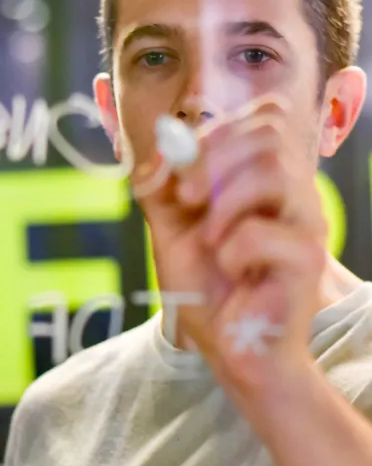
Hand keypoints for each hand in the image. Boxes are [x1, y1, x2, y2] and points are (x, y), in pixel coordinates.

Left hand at [137, 94, 327, 387]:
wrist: (228, 348)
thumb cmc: (206, 290)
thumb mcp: (170, 230)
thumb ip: (161, 188)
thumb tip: (158, 150)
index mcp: (265, 178)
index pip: (264, 116)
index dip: (215, 130)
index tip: (179, 172)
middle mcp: (292, 193)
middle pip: (268, 131)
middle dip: (212, 156)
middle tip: (186, 198)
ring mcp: (305, 224)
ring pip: (273, 170)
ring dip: (223, 201)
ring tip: (209, 239)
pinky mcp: (306, 261)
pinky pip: (263, 232)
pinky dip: (232, 249)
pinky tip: (231, 270)